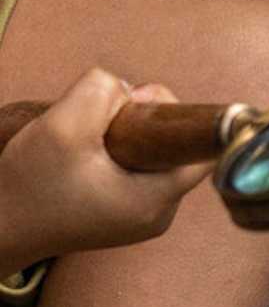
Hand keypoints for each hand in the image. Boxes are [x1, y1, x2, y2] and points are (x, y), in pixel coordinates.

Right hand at [0, 71, 213, 275]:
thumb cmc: (27, 187)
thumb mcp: (63, 124)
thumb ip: (104, 90)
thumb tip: (128, 91)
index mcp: (157, 201)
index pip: (203, 147)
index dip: (174, 115)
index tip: (133, 110)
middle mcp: (158, 214)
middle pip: (174, 146)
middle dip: (139, 122)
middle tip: (97, 122)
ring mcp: (139, 216)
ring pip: (149, 153)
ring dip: (120, 135)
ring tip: (82, 143)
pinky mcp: (119, 212)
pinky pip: (131, 167)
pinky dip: (110, 153)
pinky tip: (80, 157)